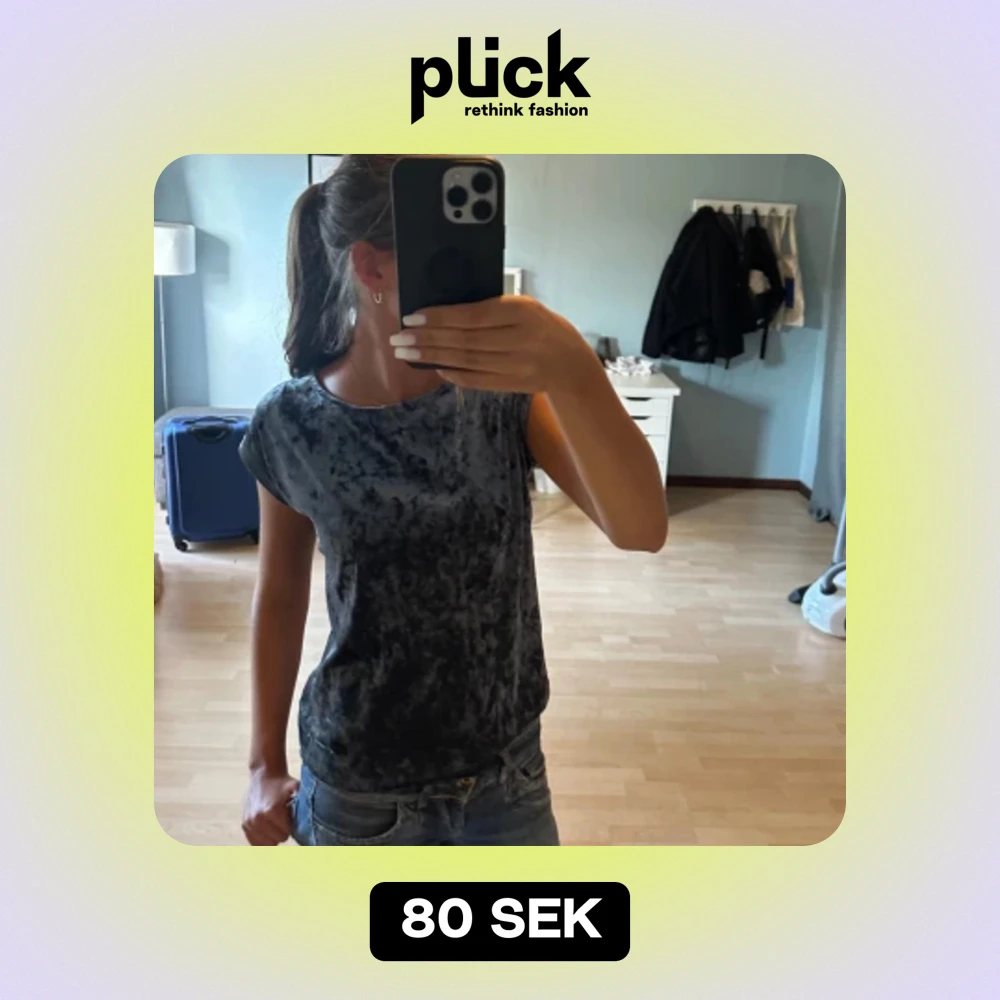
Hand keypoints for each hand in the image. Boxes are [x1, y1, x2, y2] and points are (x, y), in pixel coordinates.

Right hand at [242, 767, 298, 845]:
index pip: (286, 833)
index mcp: (272, 811)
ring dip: (272, 836)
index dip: (291, 826)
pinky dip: (262, 838)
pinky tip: (268, 828)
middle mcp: (258, 818)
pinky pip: (255, 843)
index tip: (292, 817)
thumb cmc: (283, 783)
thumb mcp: (297, 789)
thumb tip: (316, 820)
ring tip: (275, 822)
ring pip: (267, 843)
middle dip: (283, 831)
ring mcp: (249, 823)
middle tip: (284, 819)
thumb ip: (304, 805)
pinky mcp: (244, 825)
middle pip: (278, 839)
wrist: (264, 774)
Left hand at [389, 296, 599, 393]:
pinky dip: (454, 374)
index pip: (472, 316)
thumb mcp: (525, 307)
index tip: (412, 316)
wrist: (572, 364)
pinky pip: (477, 380)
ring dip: (432, 357)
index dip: (440, 317)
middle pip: (464, 340)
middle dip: (426, 339)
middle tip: (399, 338)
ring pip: (465, 360)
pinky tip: (434, 368)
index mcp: (521, 312)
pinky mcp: (511, 384)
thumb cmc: (545, 328)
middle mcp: (518, 340)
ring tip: (407, 352)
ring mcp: (515, 365)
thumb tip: (446, 312)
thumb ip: (492, 308)